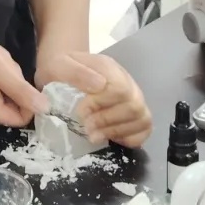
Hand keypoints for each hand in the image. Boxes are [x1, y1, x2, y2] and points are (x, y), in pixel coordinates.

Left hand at [34, 52, 152, 148]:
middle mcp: (127, 82)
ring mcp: (133, 98)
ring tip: (94, 136)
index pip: (120, 88)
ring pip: (142, 118)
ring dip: (117, 131)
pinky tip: (110, 137)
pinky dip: (131, 138)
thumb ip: (76, 72)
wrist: (65, 70)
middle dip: (108, 121)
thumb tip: (100, 85)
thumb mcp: (59, 66)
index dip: (102, 104)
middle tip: (87, 128)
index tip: (81, 112)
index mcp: (109, 68)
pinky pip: (145, 129)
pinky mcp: (135, 113)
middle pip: (134, 106)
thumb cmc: (62, 70)